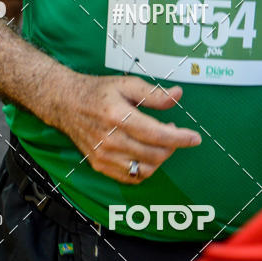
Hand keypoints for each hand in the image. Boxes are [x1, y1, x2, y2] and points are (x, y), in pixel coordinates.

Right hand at [59, 74, 200, 183]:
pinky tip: (146, 153)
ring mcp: (104, 155)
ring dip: (160, 158)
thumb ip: (153, 93)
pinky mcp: (100, 165)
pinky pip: (131, 176)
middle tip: (174, 132)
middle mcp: (110, 139)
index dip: (180, 138)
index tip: (195, 138)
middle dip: (172, 146)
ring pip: (145, 169)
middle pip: (154, 154)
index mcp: (118, 116)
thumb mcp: (126, 84)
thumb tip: (177, 95)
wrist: (66, 103)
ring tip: (160, 142)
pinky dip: (145, 168)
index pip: (157, 134)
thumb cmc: (97, 92)